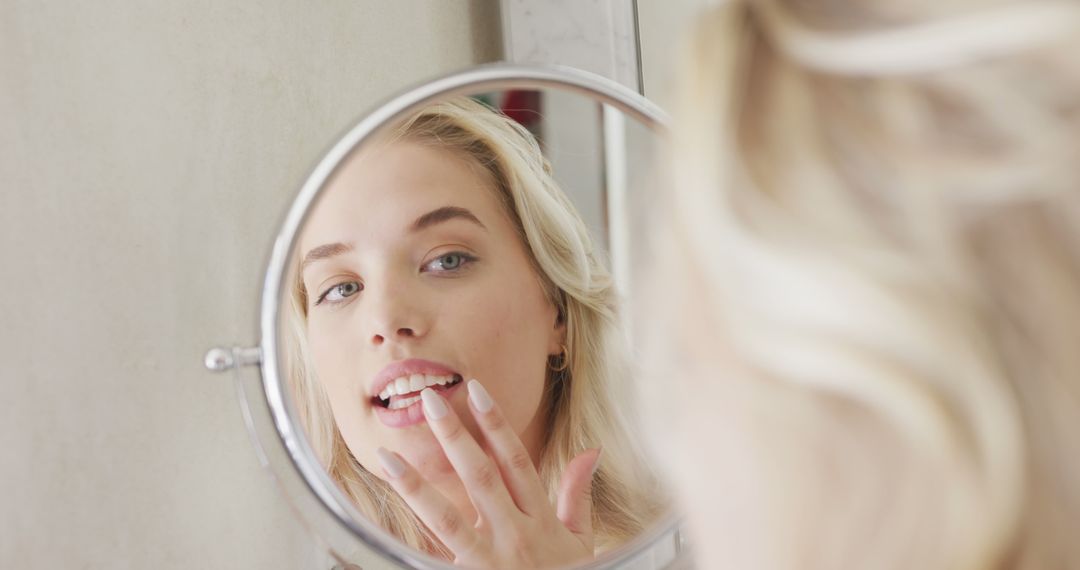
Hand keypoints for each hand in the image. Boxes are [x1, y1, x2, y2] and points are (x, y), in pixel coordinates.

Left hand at [375, 379, 601, 568]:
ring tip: (387, 456)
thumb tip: (591, 450)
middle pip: (480, 476)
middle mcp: (515, 534)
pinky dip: (412, 536)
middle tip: (430, 401)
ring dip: (415, 484)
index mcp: (541, 519)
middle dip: (454, 437)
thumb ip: (578, 494)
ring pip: (446, 518)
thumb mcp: (581, 540)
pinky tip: (388, 516)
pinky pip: (436, 555)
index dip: (496, 425)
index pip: (516, 461)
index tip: (476, 391)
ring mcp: (490, 560)